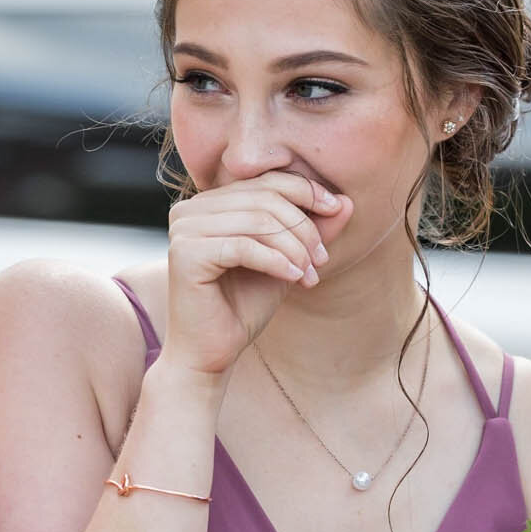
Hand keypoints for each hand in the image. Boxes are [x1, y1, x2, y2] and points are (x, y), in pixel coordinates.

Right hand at [161, 171, 352, 375]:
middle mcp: (190, 209)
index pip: (267, 180)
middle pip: (266, 198)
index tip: (336, 211)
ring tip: (309, 275)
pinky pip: (245, 246)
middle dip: (304, 228)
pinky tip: (294, 279)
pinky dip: (277, 262)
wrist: (211, 351)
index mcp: (210, 202)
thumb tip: (346, 201)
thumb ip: (312, 229)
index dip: (307, 191)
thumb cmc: (245, 304)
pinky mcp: (185, 253)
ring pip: (259, 221)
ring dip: (295, 249)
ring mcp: (184, 229)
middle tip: (321, 260)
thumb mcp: (287, 260)